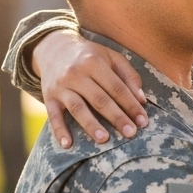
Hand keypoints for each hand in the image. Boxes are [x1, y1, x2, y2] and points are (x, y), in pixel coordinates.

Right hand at [31, 30, 146, 147]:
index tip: (143, 121)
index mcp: (94, 62)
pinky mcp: (49, 97)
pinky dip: (59, 131)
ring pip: (78, 108)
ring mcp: (61, 86)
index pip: (117, 87)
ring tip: (104, 139)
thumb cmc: (90, 56)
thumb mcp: (111, 57)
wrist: (54, 48)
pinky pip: (53, 116)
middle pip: (99, 99)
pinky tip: (68, 144)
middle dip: (117, 117)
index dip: (131, 105)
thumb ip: (129, 76)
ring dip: (91, 125)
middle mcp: (76, 74)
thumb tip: (142, 100)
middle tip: (131, 133)